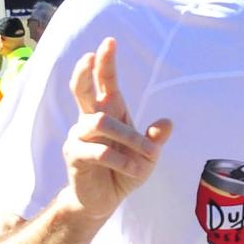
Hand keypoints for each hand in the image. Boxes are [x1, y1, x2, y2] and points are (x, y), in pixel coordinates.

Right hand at [63, 39, 170, 218]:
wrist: (103, 202)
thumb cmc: (123, 173)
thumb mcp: (146, 157)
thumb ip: (154, 140)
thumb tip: (168, 122)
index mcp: (110, 114)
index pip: (105, 83)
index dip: (105, 63)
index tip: (109, 42)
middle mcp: (90, 120)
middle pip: (83, 90)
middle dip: (86, 71)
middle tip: (90, 55)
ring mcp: (79, 137)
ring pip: (100, 123)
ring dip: (129, 137)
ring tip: (146, 155)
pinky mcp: (75, 155)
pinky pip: (99, 151)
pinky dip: (121, 160)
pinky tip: (133, 170)